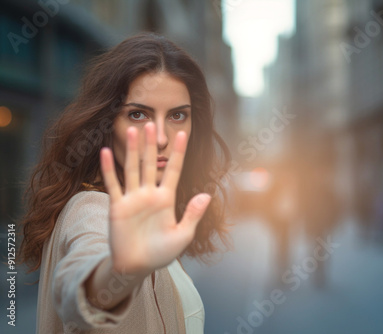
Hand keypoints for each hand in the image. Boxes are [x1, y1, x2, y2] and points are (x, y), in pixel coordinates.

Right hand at [99, 123, 210, 274]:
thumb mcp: (183, 235)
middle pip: (151, 164)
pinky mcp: (118, 207)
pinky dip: (109, 169)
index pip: (174, 170)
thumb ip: (193, 214)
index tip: (183, 134)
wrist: (138, 267)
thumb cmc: (161, 253)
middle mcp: (149, 194)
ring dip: (132, 150)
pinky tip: (106, 151)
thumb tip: (207, 194)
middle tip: (151, 123)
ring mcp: (133, 199)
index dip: (179, 153)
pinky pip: (113, 184)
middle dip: (151, 144)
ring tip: (132, 129)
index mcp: (167, 199)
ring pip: (133, 169)